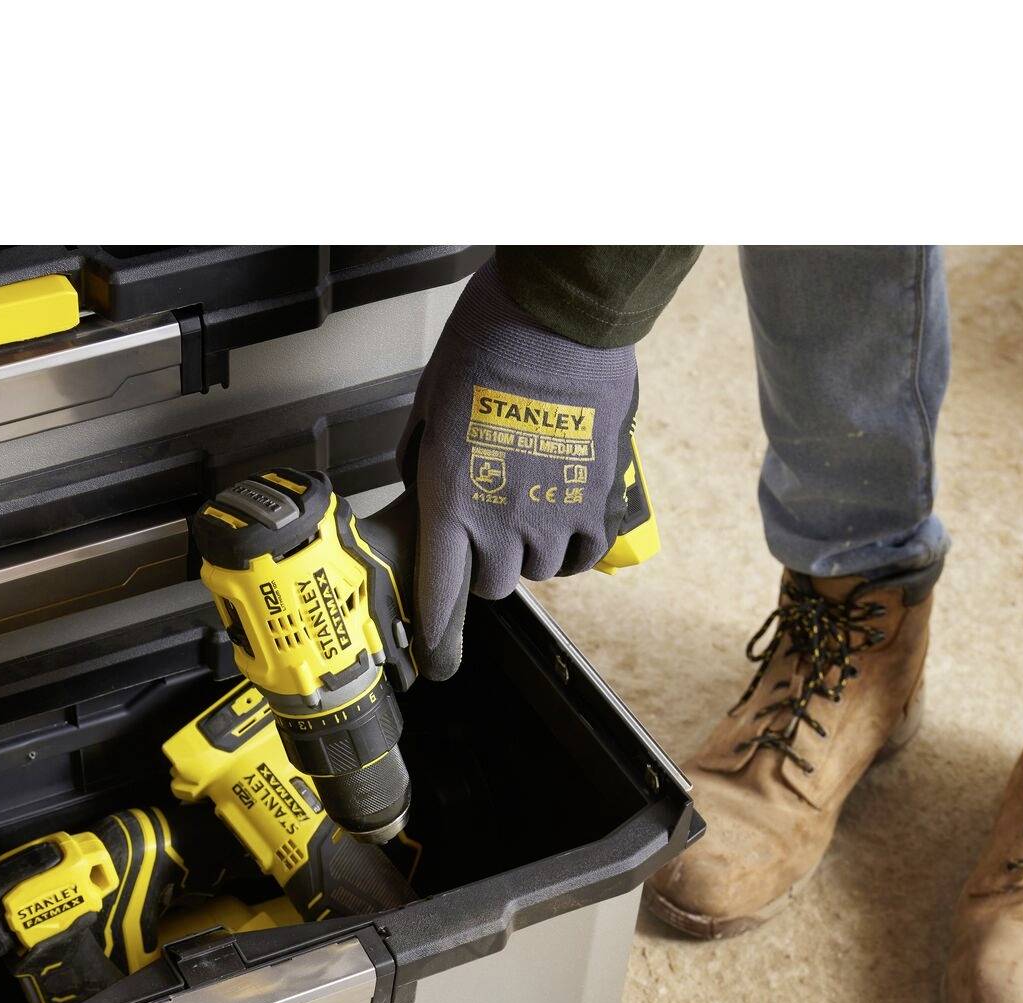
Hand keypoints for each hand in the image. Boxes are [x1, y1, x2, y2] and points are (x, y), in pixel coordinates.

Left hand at [399, 262, 640, 676]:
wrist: (560, 317)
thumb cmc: (486, 348)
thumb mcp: (428, 408)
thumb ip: (423, 464)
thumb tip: (424, 491)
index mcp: (449, 503)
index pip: (440, 597)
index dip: (437, 641)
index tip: (437, 664)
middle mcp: (501, 523)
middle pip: (491, 585)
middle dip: (486, 561)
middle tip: (492, 514)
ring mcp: (554, 517)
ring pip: (540, 570)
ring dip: (532, 547)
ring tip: (534, 495)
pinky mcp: (600, 502)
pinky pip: (585, 553)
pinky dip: (575, 543)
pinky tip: (569, 509)